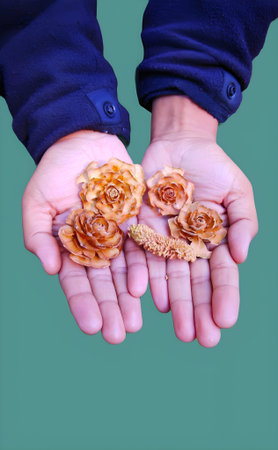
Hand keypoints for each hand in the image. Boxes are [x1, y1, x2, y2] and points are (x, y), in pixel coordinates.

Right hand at [22, 130, 147, 343]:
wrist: (83, 141)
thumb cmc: (53, 171)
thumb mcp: (36, 202)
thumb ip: (39, 236)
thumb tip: (51, 269)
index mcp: (70, 246)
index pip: (76, 281)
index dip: (83, 304)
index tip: (91, 328)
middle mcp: (96, 246)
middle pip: (104, 283)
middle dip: (111, 309)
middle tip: (120, 334)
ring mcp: (118, 235)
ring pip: (126, 271)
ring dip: (131, 297)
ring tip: (138, 322)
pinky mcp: (137, 221)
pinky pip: (145, 245)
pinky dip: (147, 266)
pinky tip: (152, 288)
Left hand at [139, 97, 257, 346]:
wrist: (180, 145)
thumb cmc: (215, 168)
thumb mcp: (238, 192)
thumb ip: (242, 223)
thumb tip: (240, 256)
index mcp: (214, 242)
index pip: (221, 276)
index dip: (224, 298)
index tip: (225, 322)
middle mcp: (188, 247)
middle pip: (193, 284)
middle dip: (197, 311)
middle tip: (200, 339)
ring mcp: (163, 240)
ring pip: (167, 276)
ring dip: (172, 302)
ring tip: (176, 326)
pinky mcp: (140, 228)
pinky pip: (140, 254)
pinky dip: (142, 273)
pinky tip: (145, 294)